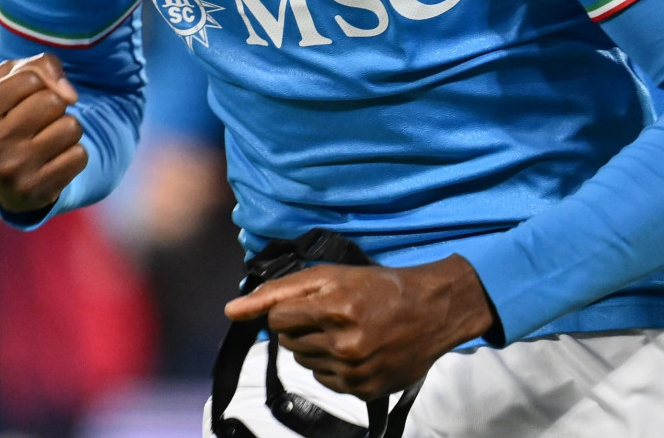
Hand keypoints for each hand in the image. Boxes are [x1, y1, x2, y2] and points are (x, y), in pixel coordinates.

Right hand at [0, 54, 84, 211]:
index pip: (30, 78)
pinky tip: (53, 161)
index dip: (37, 84)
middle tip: (37, 122)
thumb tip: (70, 95)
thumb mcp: (12, 81)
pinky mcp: (34, 192)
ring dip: (66, 129)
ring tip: (46, 140)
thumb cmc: (9, 115)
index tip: (23, 100)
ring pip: (71, 127)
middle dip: (54, 106)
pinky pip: (80, 156)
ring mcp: (9, 172)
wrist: (4, 177)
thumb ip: (41, 66)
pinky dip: (73, 154)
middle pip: (53, 102)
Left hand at [224, 255, 494, 398]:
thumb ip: (277, 290)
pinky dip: (332, 366)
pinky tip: (354, 350)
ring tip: (342, 331)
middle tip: (328, 315)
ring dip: (314, 347)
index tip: (307, 303)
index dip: (287, 309)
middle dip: (299, 328)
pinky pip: (325, 381)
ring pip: (304, 363)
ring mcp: (356, 370)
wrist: (432, 311)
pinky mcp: (365, 390)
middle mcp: (345, 342)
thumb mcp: (330, 274)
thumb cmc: (378, 285)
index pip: (277, 319)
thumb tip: (231, 310)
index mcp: (335, 306)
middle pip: (288, 343)